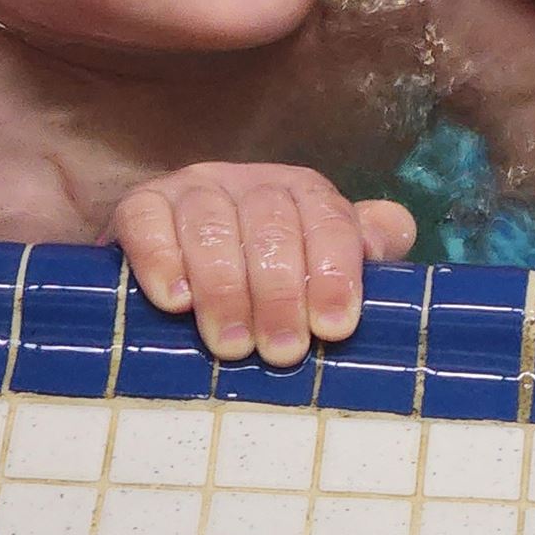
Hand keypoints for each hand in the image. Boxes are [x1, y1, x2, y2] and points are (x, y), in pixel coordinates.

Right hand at [109, 163, 415, 365]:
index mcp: (302, 192)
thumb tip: (396, 231)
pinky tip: (175, 301)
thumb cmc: (262, 282)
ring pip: (213, 225)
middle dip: (280, 293)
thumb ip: (361, 248)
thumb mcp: (315, 267)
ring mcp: (193, 189)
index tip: (335, 328)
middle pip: (272, 225)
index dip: (334, 273)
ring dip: (225, 288)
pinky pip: (147, 222)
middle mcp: (250, 182)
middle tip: (283, 352)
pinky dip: (162, 260)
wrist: (172, 273)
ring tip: (232, 345)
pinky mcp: (139, 205)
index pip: (328, 219)